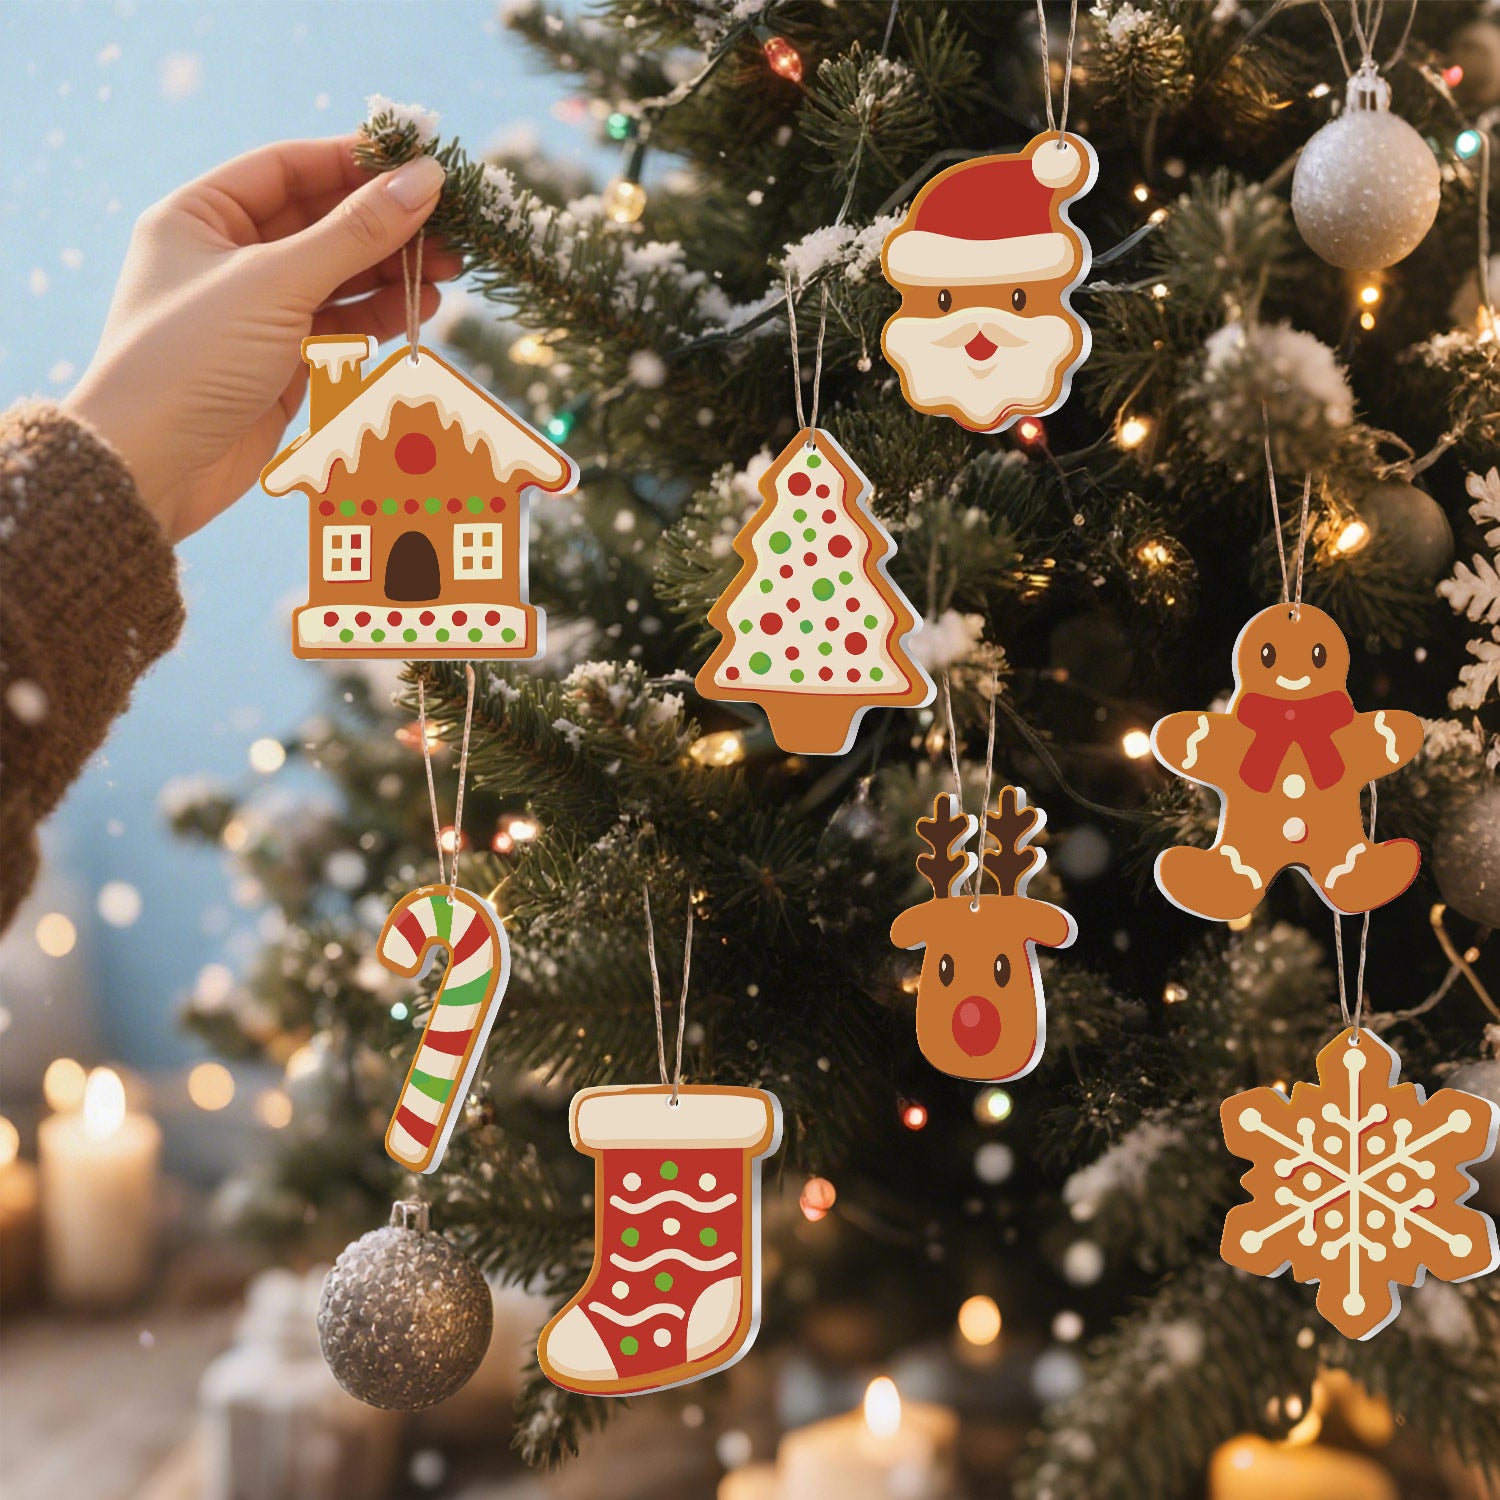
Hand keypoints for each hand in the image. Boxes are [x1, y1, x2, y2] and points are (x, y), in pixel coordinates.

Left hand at [64, 136, 457, 541]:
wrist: (153, 467)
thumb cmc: (192, 358)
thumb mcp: (276, 283)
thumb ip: (355, 232)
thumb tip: (424, 179)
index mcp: (199, 216)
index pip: (288, 169)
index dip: (354, 163)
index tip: (419, 163)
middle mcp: (226, 258)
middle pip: (321, 223)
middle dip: (386, 224)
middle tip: (450, 226)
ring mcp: (256, 313)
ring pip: (337, 277)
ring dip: (391, 271)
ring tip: (449, 270)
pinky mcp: (280, 363)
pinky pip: (339, 325)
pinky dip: (380, 315)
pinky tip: (420, 307)